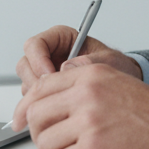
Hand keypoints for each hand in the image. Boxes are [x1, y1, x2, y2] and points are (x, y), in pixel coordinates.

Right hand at [14, 24, 141, 95]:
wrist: (123, 87)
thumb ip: (88, 62)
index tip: (51, 76)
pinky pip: (34, 98)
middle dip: (36, 82)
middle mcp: (49, 54)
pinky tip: (59, 110)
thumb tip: (66, 67)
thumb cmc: (116, 68)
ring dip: (38, 96)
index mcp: (61, 39)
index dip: (38, 60)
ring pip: (27, 83)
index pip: (36, 44)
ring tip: (61, 102)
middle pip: (25, 64)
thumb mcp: (108, 62)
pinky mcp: (47, 91)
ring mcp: (46, 73)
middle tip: (53, 94)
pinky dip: (42, 105)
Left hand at [14, 62, 148, 148]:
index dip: (28, 109)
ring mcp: (89, 122)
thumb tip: (49, 85)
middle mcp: (86, 94)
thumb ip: (83, 79)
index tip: (22, 122)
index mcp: (90, 76)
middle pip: (36, 116)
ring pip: (45, 143)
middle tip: (58, 144)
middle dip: (42, 134)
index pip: (40, 88)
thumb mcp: (117, 81)